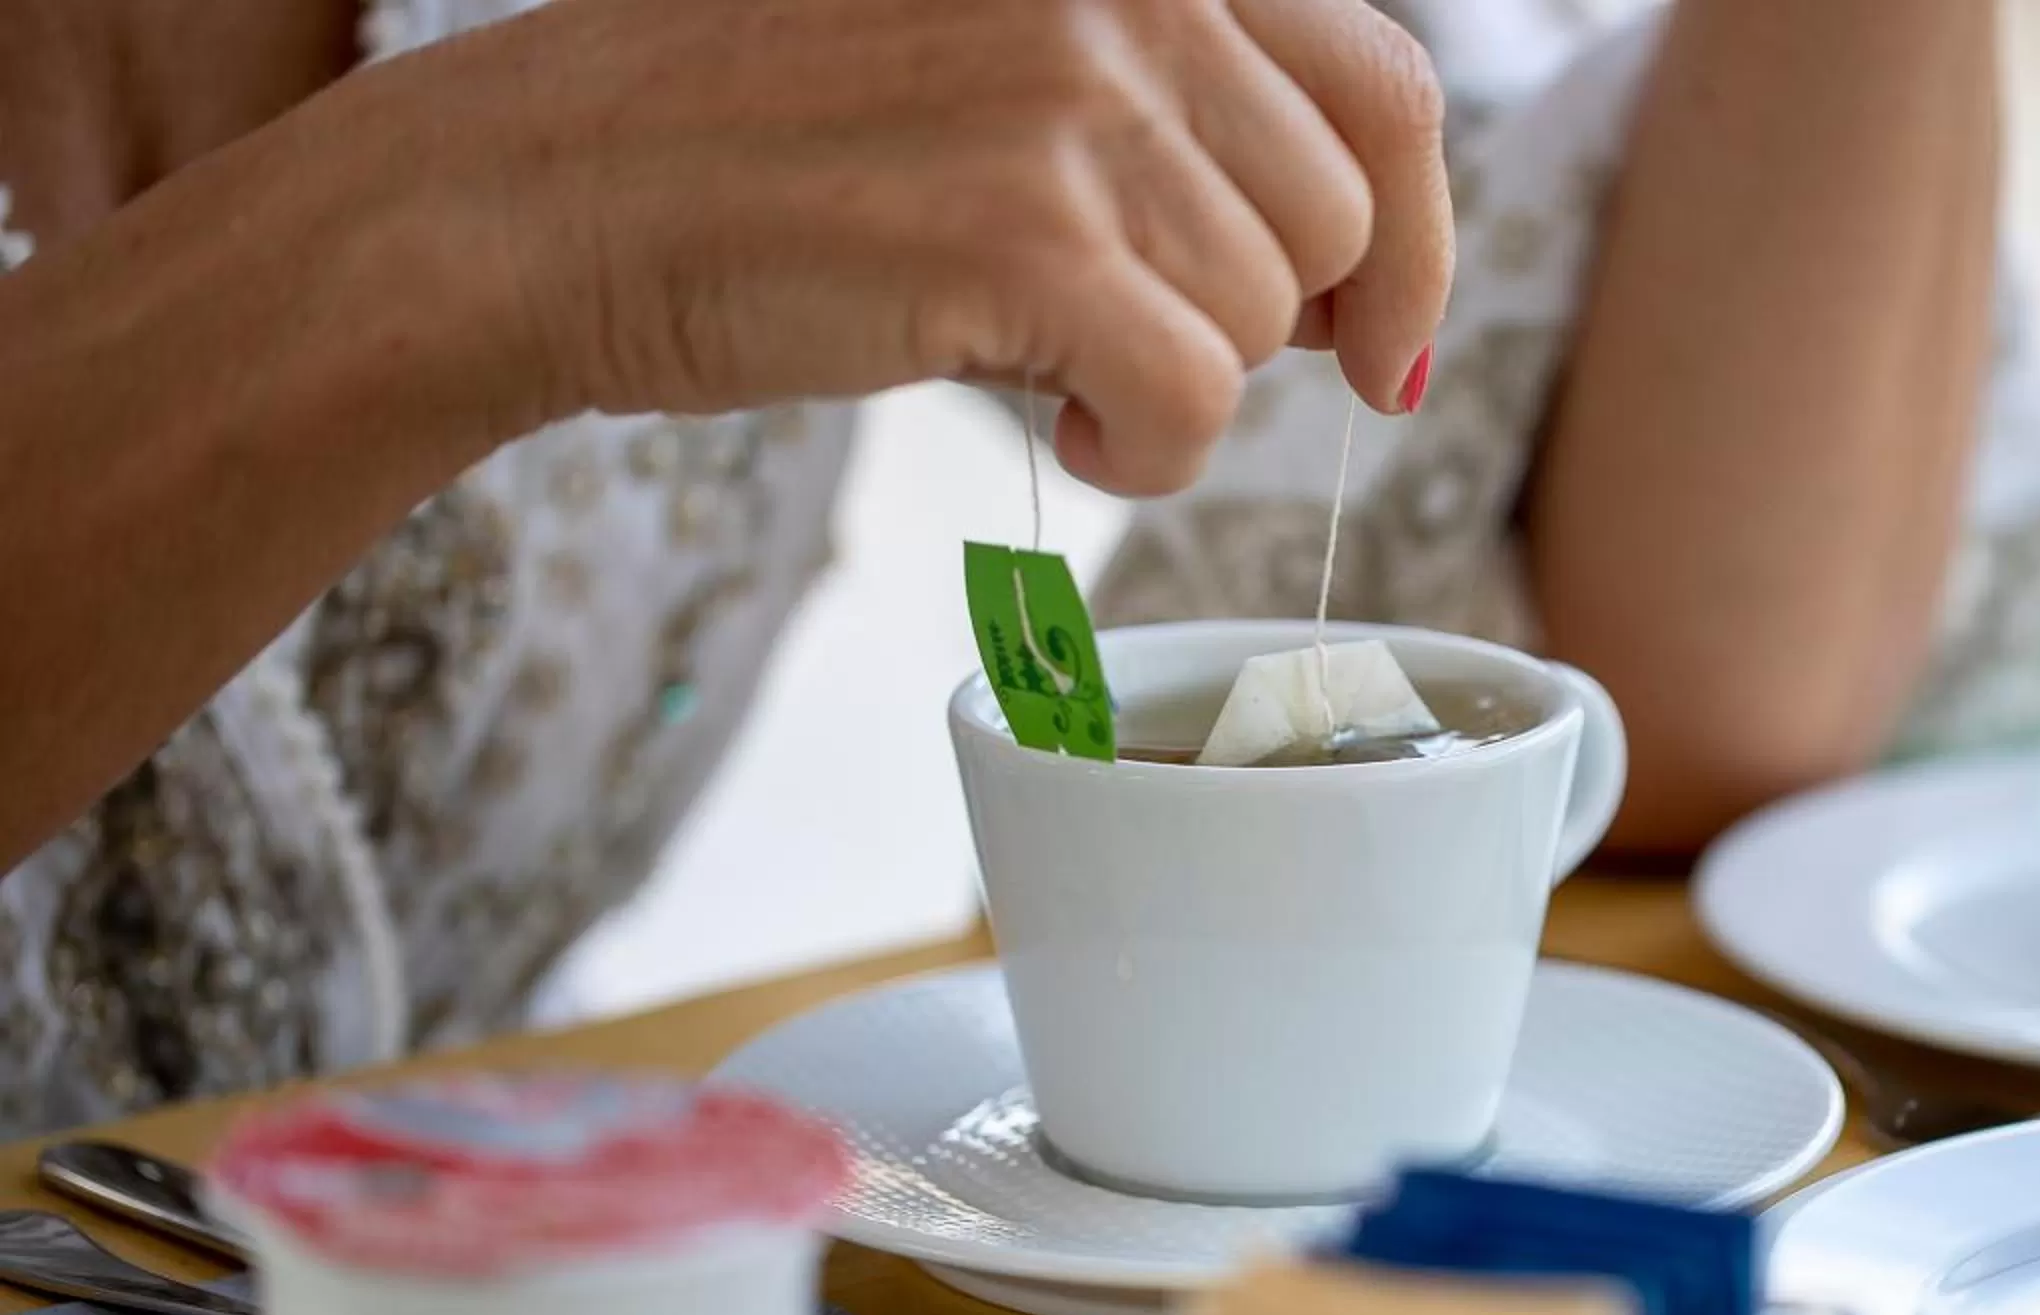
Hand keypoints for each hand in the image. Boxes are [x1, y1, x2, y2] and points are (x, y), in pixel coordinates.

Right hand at [405, 0, 1451, 492]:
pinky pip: (1197, 402)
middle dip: (1259, 325)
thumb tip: (1367, 294)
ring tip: (1044, 363)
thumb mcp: (1009, 70)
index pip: (1388, 84)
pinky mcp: (1025, 229)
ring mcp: (1079, 94)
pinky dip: (1145, 454)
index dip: (1418, 240)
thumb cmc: (781, 152)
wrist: (558, 190)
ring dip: (1176, 383)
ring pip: (1268, 319)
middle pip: (1339, 222)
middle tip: (1125, 348)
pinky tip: (1060, 427)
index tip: (1383, 351)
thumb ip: (1183, 124)